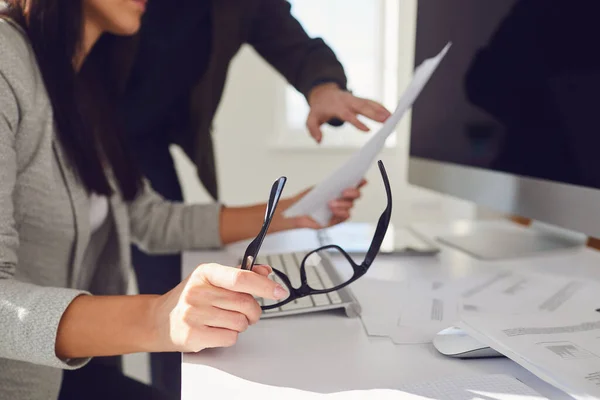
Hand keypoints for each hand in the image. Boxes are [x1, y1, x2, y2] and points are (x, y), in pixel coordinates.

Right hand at [150, 263, 285, 352]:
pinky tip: (216, 330)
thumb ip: (240, 274)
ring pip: (240, 322)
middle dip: (253, 310)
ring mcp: (194, 314)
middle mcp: (198, 292)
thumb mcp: (211, 279)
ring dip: (240, 324)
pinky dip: (229, 336)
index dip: (264, 286)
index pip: (241, 278)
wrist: (158, 320)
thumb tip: (265, 271)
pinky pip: (230, 338)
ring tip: (225, 320)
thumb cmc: (189, 298)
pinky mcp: (193, 335)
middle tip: (246, 311)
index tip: (279, 291)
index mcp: (206, 273)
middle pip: (245, 303)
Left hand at [276, 179, 366, 229]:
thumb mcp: (318, 188)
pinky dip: (340, 212)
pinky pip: (345, 216)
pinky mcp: (337, 220)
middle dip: (353, 192)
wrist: (298, 211)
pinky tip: (333, 210)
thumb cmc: (307, 199)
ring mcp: (341, 210)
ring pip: (350, 205)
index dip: (360, 181)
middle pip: (356, 195)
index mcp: (340, 190)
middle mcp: (344, 200)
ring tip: (330, 202)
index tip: (361, 178)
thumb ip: (330, 184)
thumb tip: (339, 179)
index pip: (355, 184)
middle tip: (344, 191)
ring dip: (342, 203)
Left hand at [307, 83, 391, 142]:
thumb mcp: (311, 119)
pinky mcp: (359, 99)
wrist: (323, 93)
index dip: (358, 122)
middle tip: (387, 121)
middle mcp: (347, 101)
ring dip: (381, 110)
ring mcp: (354, 99)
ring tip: (392, 118)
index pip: (348, 115)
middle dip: (375, 114)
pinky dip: (381, 106)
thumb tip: (318, 140)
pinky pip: (371, 101)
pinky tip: (390, 113)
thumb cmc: (319, 109)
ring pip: (369, 103)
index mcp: (336, 107)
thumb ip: (313, 129)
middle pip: (362, 107)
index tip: (368, 130)